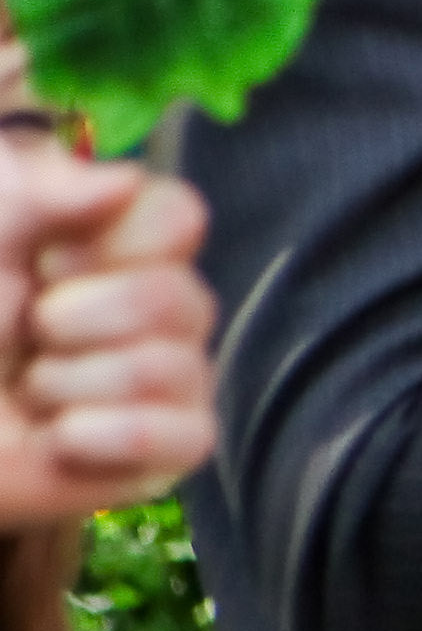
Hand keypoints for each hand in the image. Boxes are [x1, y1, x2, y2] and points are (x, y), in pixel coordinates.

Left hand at [0, 143, 214, 521]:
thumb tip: (120, 183)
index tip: (47, 261)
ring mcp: (169, 377)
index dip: (117, 242)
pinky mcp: (168, 447)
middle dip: (76, 320)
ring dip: (69, 382)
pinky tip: (58, 435)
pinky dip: (105, 435)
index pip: (178, 217)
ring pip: (174, 367)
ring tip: (28, 391)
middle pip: (177, 296)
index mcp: (115, 243)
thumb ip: (39, 189)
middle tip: (26, 334)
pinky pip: (187, 436)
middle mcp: (157, 306)